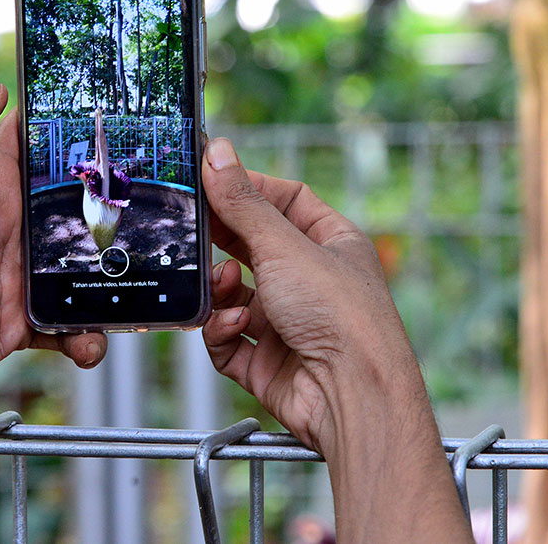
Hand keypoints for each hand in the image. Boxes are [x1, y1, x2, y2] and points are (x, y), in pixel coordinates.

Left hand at [0, 84, 106, 386]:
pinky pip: (67, 328)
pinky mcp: (23, 323)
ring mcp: (22, 278)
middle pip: (78, 215)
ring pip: (83, 273)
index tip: (114, 128)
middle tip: (147, 218)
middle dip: (112, 217)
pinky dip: (85, 338)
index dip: (72, 138)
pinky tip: (89, 343)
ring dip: (110, 284)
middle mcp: (15, 232)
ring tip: (127, 297)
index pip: (39, 154)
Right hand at [200, 137, 471, 543]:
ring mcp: (288, 323)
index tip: (210, 178)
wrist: (352, 396)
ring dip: (221, 290)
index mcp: (331, 244)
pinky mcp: (266, 362)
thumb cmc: (340, 316)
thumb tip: (218, 152)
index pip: (286, 201)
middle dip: (224, 242)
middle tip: (195, 228)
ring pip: (233, 295)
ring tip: (224, 286)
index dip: (249, 188)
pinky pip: (227, 339)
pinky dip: (222, 331)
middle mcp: (311, 281)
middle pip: (253, 247)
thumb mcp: (284, 246)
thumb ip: (242, 202)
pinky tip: (233, 327)